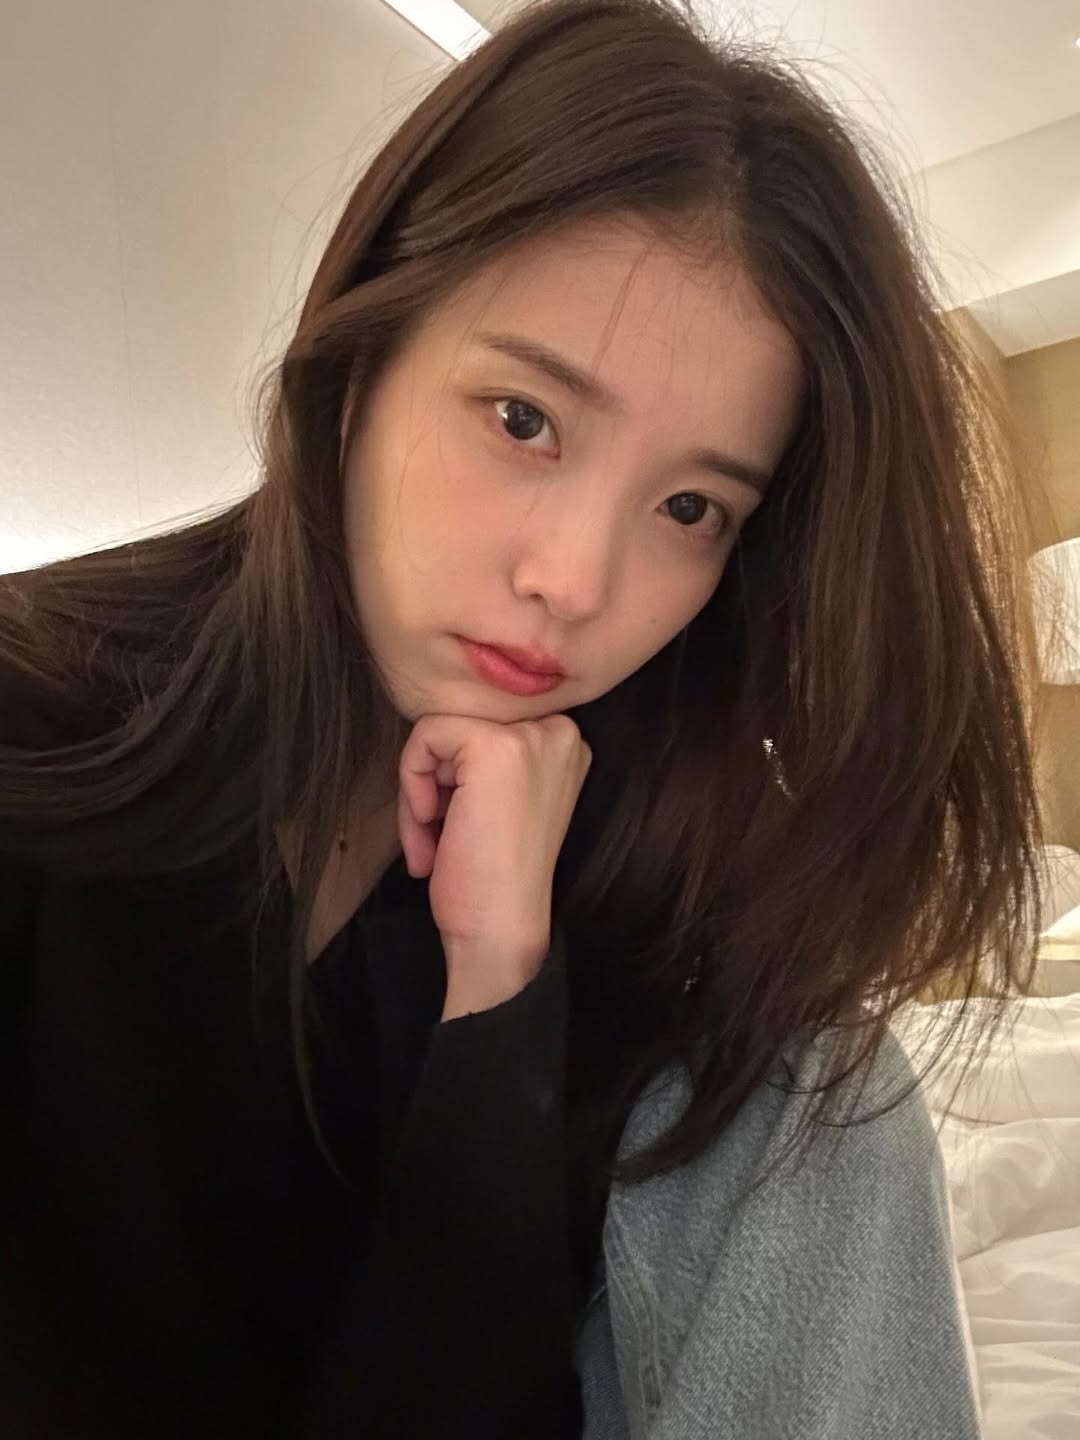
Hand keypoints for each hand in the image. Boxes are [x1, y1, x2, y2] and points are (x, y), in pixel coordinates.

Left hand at [396, 713, 591, 1018]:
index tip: (454, 826)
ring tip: (431, 843)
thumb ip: (487, 760)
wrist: (499, 931)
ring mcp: (531, 736)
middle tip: (436, 837)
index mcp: (564, 745)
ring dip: (419, 792)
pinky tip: (431, 827)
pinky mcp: (493, 746)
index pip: (481, 728)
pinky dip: (411, 784)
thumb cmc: (493, 878)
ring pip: (439, 732)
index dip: (454, 778)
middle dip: (435, 784)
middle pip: (460, 727)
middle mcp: (559, 732)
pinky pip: (425, 737)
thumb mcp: (503, 800)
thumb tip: (440, 729)